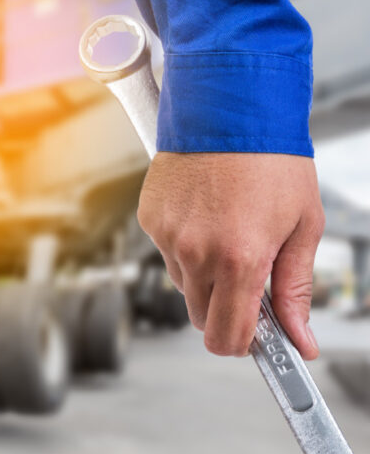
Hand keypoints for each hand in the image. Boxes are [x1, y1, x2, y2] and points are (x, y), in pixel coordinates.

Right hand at [137, 152, 324, 358]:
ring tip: (226, 232)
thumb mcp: (302, 225)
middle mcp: (198, 254)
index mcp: (241, 259)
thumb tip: (299, 337)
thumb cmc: (272, 159)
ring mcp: (169, 238)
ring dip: (204, 275)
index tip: (253, 341)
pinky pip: (167, 253)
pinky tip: (204, 216)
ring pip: (183, 286)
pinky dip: (185, 246)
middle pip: (201, 318)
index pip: (227, 336)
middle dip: (224, 310)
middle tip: (246, 279)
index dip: (241, 346)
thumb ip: (295, 288)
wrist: (231, 107)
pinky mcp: (151, 222)